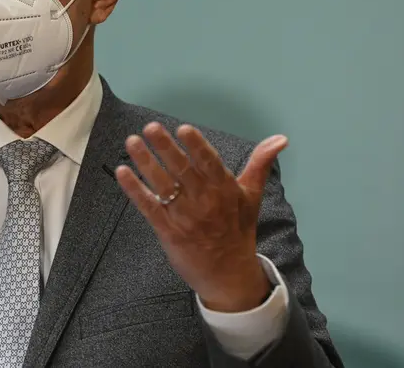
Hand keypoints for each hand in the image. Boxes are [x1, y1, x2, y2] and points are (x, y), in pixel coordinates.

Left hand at [115, 122, 287, 312]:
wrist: (230, 276)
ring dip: (146, 162)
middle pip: (182, 170)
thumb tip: (280, 138)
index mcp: (225, 190)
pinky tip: (122, 172)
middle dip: (166, 148)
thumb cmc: (238, 230)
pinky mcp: (168, 231)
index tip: (184, 128)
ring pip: (163, 185)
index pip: (209, 163)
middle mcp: (204, 201)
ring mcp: (185, 217)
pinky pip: (149, 207)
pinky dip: (134, 189)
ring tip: (132, 141)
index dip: (197, 146)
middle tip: (150, 127)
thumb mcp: (251, 196)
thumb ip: (260, 164)